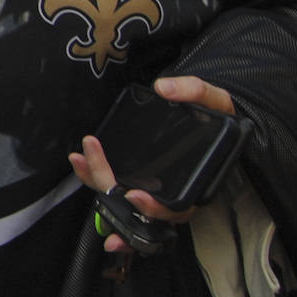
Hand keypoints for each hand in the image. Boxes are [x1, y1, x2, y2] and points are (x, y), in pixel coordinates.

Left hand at [68, 75, 234, 251]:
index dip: (154, 207)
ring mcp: (156, 187)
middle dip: (110, 186)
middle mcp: (174, 191)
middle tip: (90, 159)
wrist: (213, 115)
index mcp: (196, 183)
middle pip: (140, 208)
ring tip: (80, 161)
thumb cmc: (216, 115)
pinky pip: (117, 186)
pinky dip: (96, 176)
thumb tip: (165, 88)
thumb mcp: (214, 100)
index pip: (175, 209)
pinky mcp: (141, 177)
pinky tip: (82, 162)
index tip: (134, 194)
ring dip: (97, 182)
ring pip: (122, 200)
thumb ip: (194, 91)